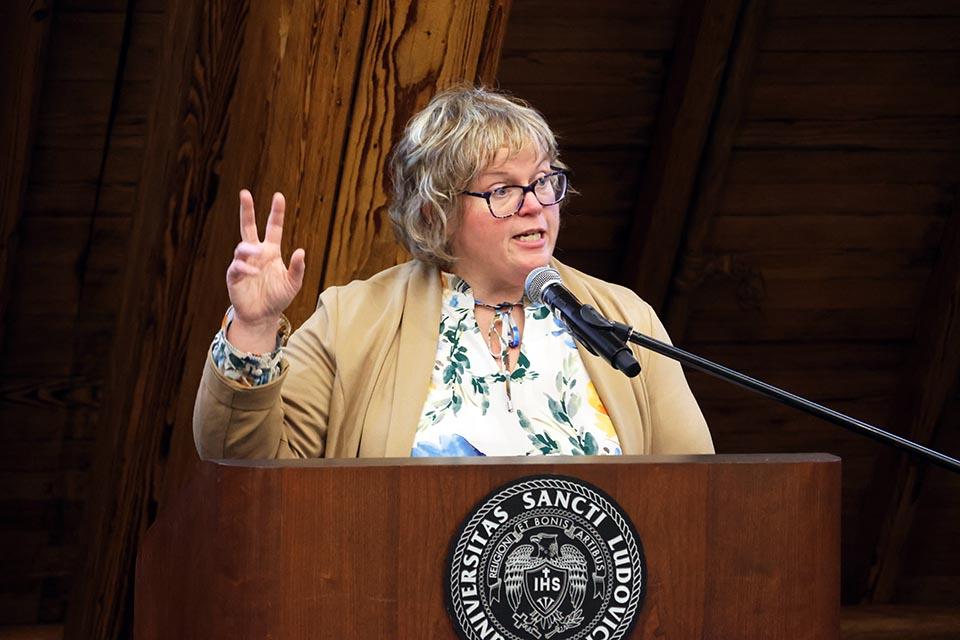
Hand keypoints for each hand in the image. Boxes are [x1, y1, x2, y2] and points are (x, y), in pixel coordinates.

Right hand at [226, 190, 304, 350]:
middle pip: (249, 227)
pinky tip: (254, 273)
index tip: (278, 196)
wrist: (263, 316)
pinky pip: (237, 267)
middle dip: (247, 210)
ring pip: (242, 246)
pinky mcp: (234, 276)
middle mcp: (256, 253)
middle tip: (244, 193)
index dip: (276, 212)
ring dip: (250, 248)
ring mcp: (244, 263)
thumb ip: (298, 268)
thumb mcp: (293, 283)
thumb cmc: (278, 297)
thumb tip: (301, 250)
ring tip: (259, 253)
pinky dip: (245, 267)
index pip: (273, 227)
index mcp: (271, 251)